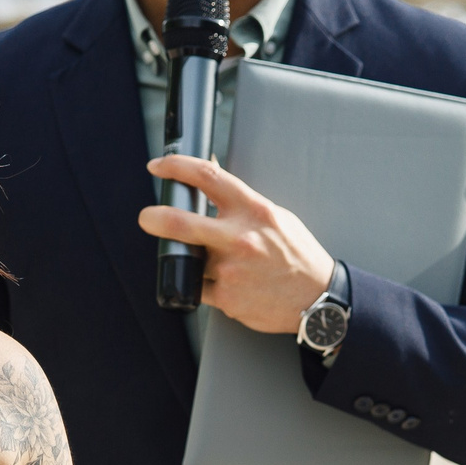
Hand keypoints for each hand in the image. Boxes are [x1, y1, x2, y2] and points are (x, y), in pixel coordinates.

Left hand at [139, 155, 335, 334]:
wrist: (318, 298)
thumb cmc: (296, 255)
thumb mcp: (275, 217)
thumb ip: (241, 202)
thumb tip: (208, 182)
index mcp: (254, 211)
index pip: (208, 177)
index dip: (176, 166)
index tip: (159, 166)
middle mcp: (241, 238)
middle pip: (180, 223)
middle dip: (154, 218)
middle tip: (147, 217)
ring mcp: (231, 271)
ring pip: (190, 259)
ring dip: (195, 260)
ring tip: (224, 264)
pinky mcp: (227, 298)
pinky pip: (200, 287)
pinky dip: (207, 284)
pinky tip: (231, 284)